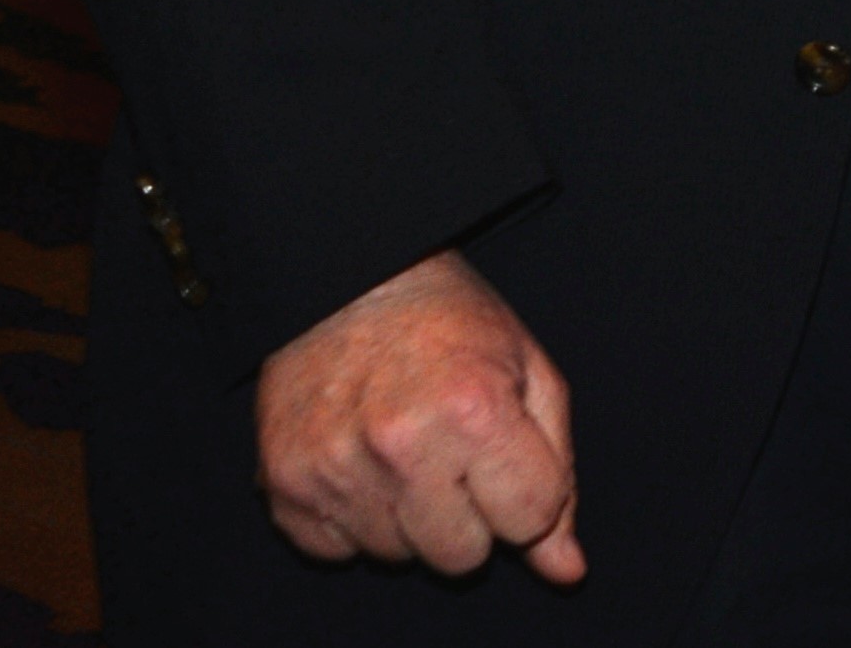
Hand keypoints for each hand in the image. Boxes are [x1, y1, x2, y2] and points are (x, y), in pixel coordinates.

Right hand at [254, 250, 581, 582]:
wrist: (349, 279)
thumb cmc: (452, 323)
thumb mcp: (529, 372)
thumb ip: (558, 474)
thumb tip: (566, 571)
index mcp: (473, 411)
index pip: (528, 520)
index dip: (528, 493)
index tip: (508, 454)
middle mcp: (400, 445)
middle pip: (461, 557)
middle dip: (471, 516)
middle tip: (455, 455)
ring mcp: (336, 468)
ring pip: (396, 557)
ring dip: (409, 517)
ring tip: (407, 449)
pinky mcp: (284, 484)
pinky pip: (334, 551)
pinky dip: (352, 519)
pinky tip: (362, 463)